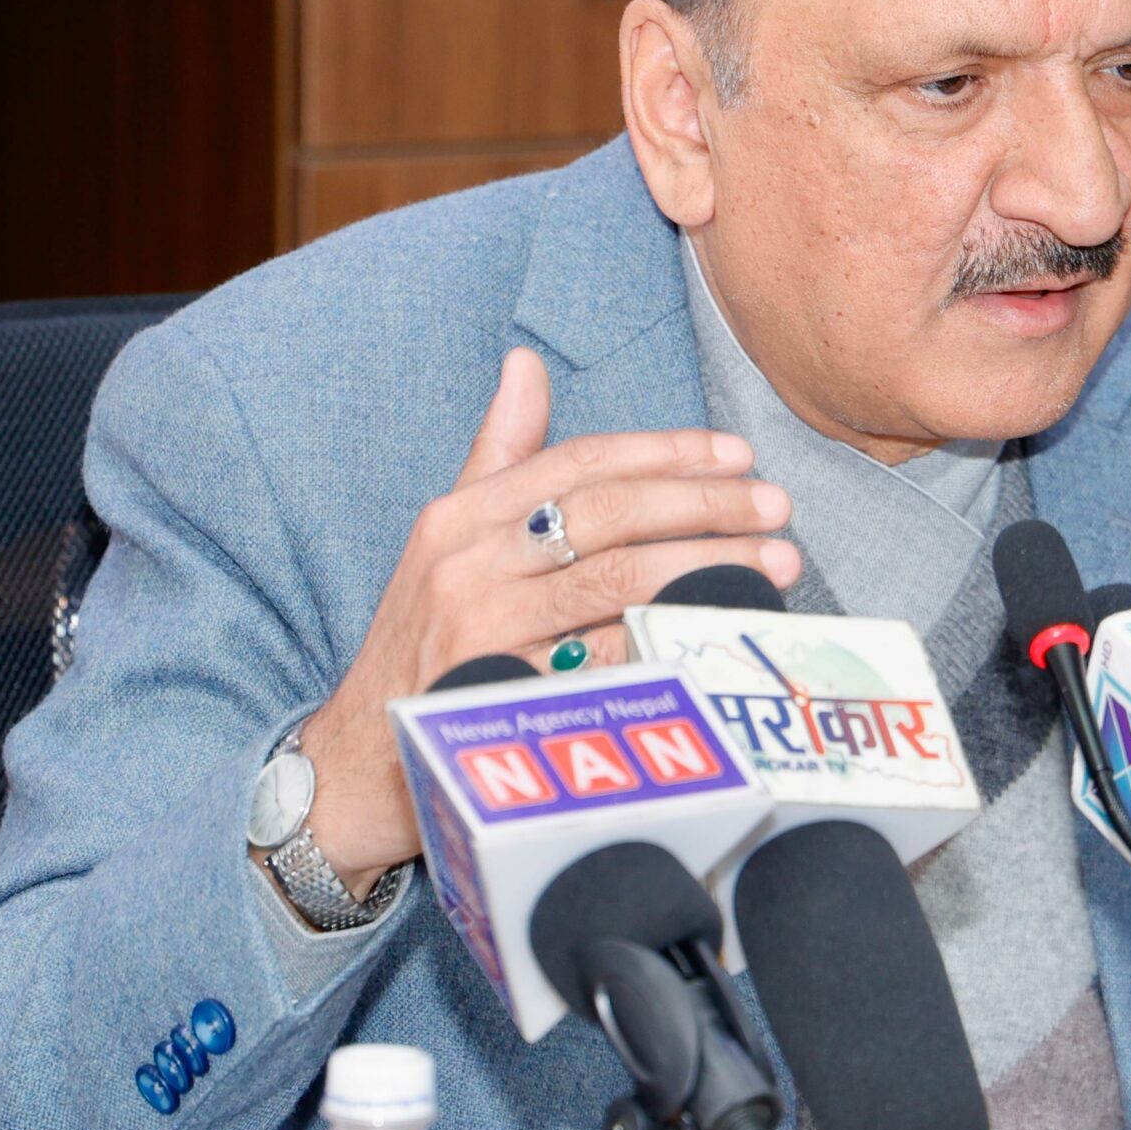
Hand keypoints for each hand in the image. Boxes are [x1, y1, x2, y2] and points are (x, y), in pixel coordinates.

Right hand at [296, 347, 799, 889]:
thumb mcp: (445, 543)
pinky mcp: (505, 701)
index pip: (581, 463)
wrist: (355, 765)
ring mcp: (483, 635)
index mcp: (459, 517)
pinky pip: (606, 663)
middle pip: (610, 516)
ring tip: (774, 563)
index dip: (666, 452)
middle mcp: (466, 566)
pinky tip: (720, 633)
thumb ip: (497, 456)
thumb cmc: (420, 642)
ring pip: (619, 584)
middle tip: (775, 507)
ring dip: (708, 568)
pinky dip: (668, 644)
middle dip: (704, 506)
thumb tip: (526, 364)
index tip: (737, 455)